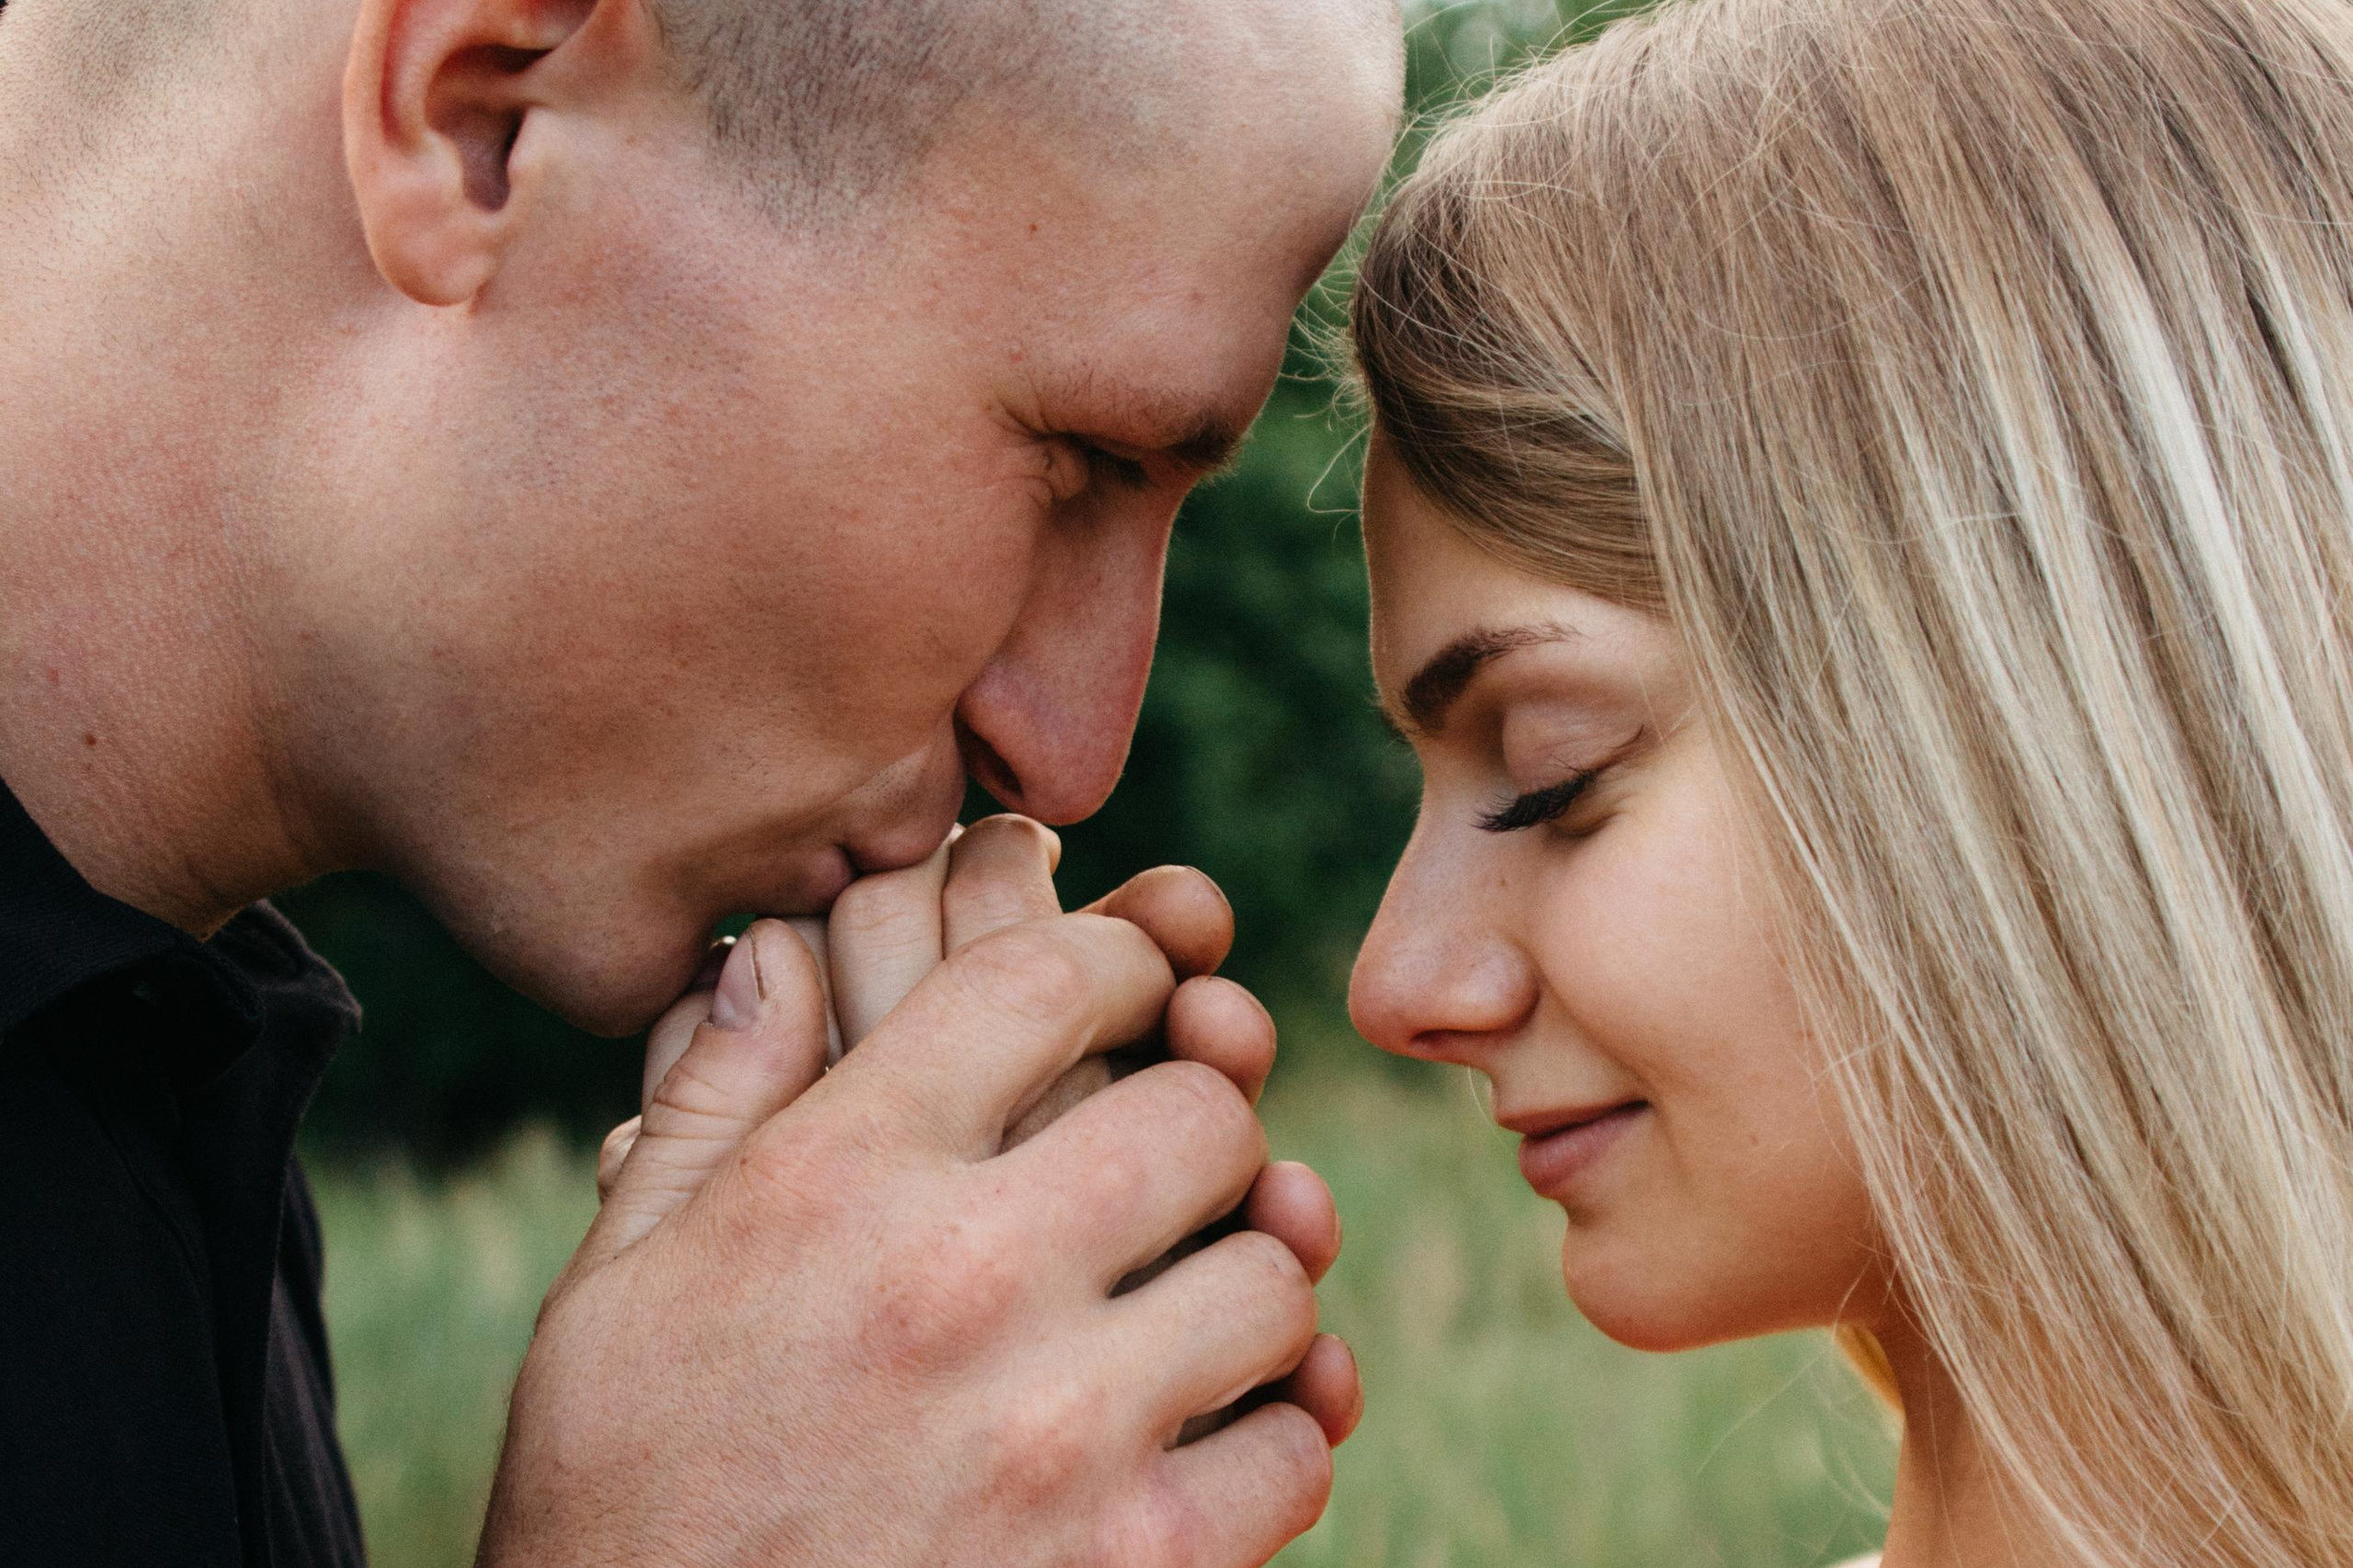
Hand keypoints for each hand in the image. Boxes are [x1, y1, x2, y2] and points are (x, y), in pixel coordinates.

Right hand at [484, 826, 1354, 1567]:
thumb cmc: (626, 1500)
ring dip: (1244, 1285)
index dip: (1120, 966)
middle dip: (1197, 1127)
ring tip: (1185, 1314)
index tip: (1137, 998)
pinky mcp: (1139, 1566)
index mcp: (832, 1180)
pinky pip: (1292, 1446)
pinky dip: (1269, 1440)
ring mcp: (1058, 1432)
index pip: (1047, 982)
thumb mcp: (618, 1289)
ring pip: (1271, 1275)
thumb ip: (712, 1106)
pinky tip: (1201, 1445)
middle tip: (1164, 1177)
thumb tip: (774, 951)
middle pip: (1198, 1113)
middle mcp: (958, 1279)